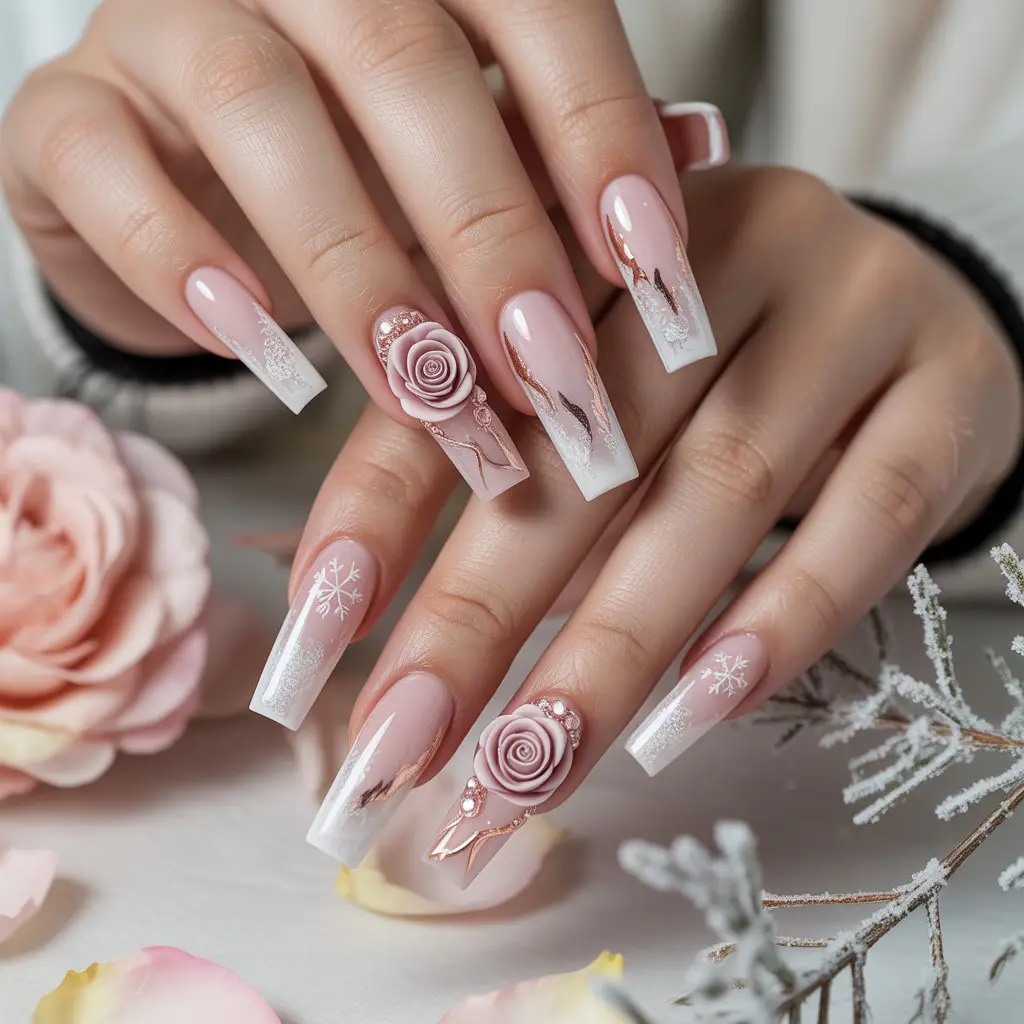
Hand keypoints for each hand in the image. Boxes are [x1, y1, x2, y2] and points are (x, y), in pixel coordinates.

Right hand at [0, 0, 719, 499]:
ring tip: (426, 392)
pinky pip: (108, 170)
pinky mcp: (71, 117)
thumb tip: (699, 152)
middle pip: (402, 66)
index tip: (654, 268)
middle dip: (488, 234)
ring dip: (356, 270)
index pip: (531, 8)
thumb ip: (559, 149)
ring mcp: (166, 29)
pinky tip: (258, 343)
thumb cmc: (353, 164)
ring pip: (260, 113)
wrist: (181, 174)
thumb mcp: (468, 155)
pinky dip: (182, 258)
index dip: (598, 134)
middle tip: (551, 373)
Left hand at [262, 164, 1021, 880]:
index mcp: (602, 234)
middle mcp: (723, 248)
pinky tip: (694, 716)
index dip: (374, 514)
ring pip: (716, 493)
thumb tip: (376, 623)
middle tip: (399, 746)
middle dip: (479, 613)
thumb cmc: (722, 360)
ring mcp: (851, 311)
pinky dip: (778, 620)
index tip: (310, 650)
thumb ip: (503, 459)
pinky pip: (865, 518)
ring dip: (612, 649)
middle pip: (584, 446)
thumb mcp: (602, 379)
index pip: (466, 375)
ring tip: (527, 771)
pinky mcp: (946, 392)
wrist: (920, 315)